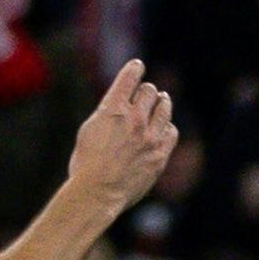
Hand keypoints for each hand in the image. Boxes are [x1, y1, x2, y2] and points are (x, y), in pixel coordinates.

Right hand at [69, 59, 179, 215]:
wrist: (97, 193)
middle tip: (146, 94)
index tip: (138, 66)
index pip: (130, 76)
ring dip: (162, 103)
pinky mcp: (160, 154)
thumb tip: (120, 104)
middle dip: (147, 91)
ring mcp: (150, 136)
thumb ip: (108, 112)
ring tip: (161, 102)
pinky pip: (172, 131)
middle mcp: (134, 118)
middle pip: (150, 91)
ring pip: (164, 107)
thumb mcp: (90, 129)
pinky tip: (163, 129)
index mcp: (113, 108)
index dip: (135, 68)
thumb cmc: (86, 163)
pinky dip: (167, 127)